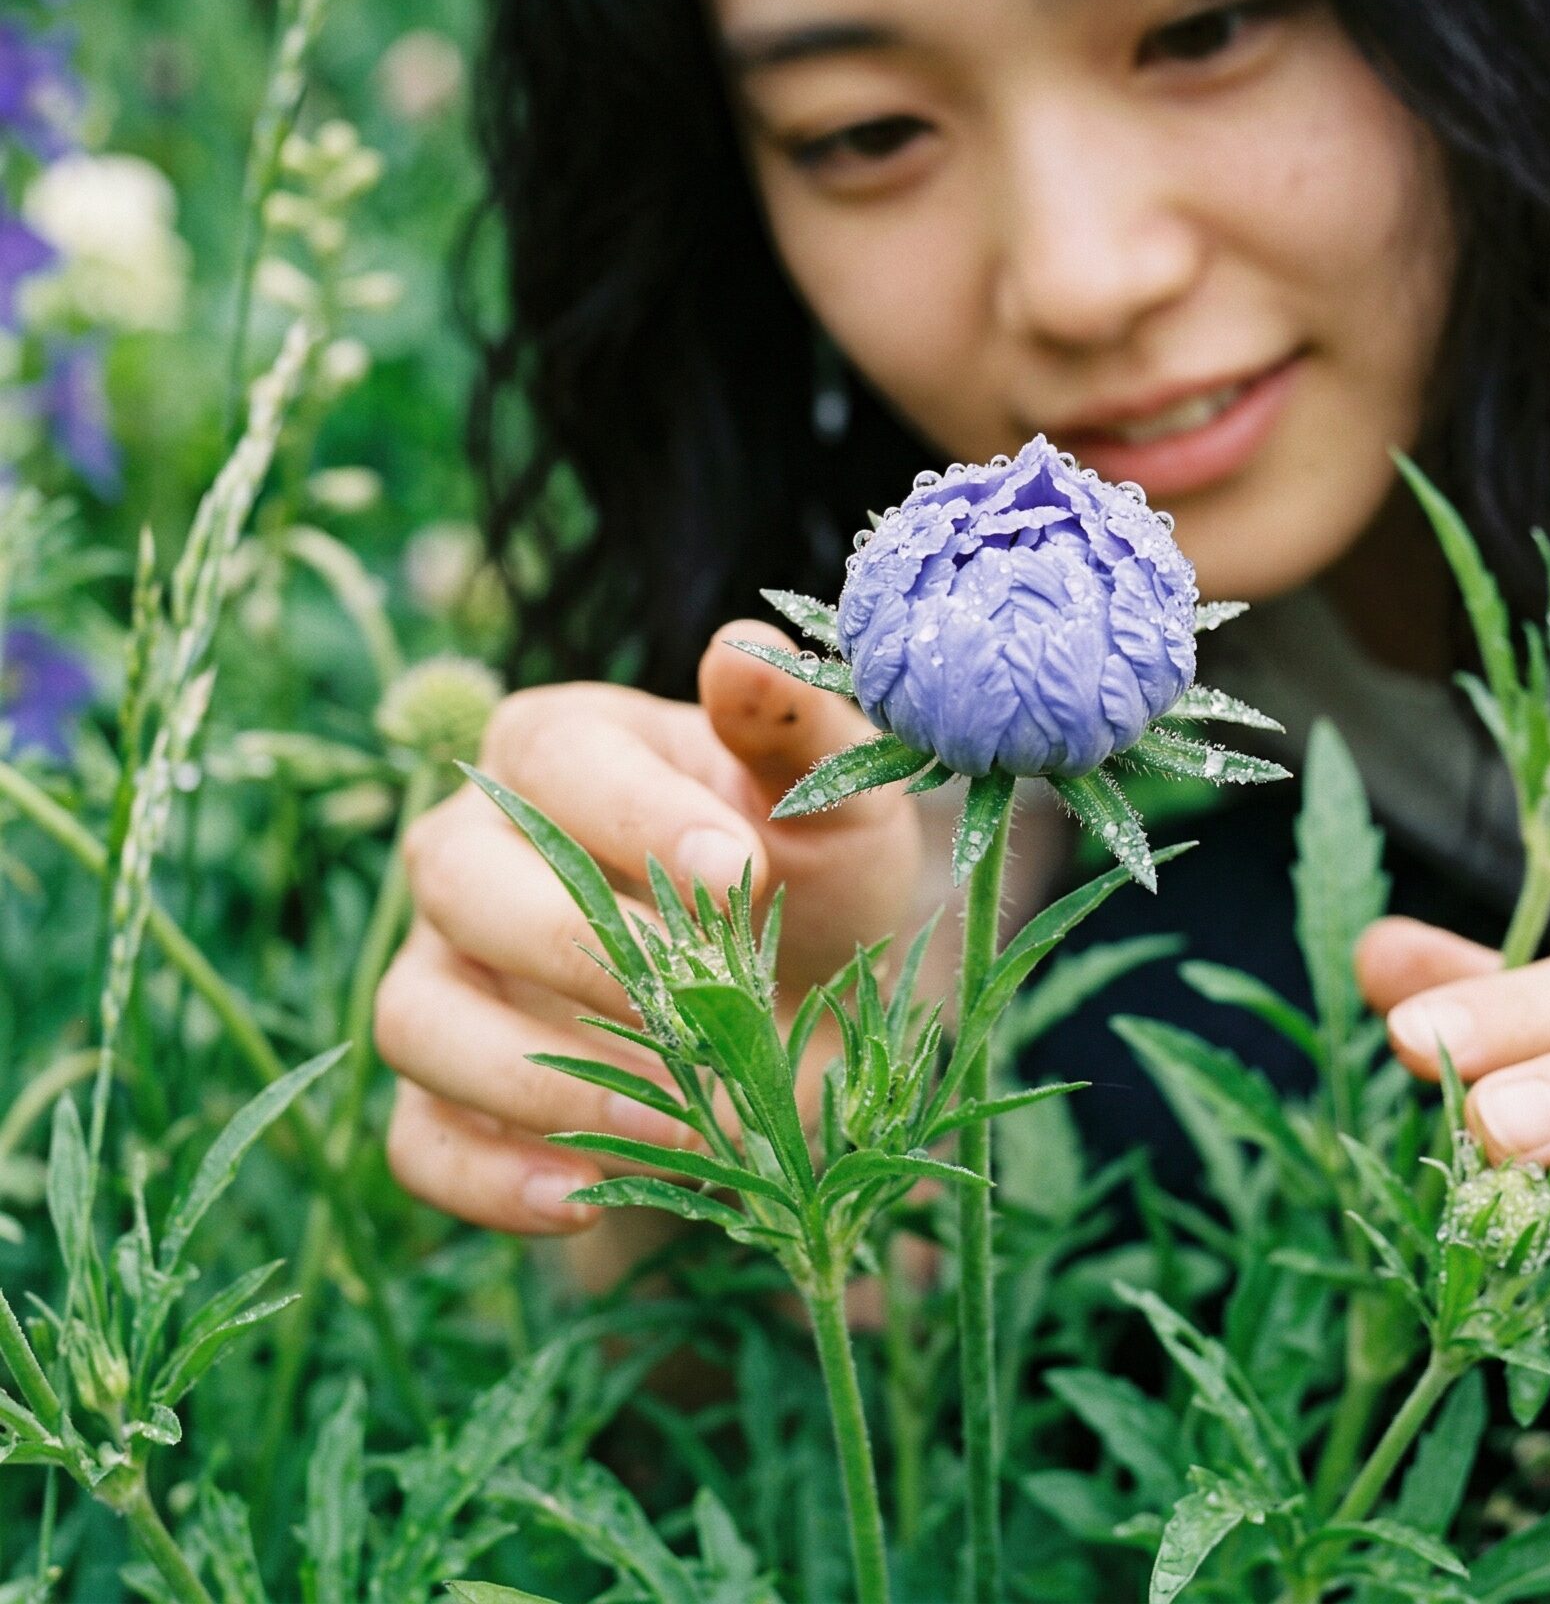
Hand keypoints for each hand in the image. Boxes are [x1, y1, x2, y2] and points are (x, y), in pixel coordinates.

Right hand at [375, 620, 921, 1236]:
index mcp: (565, 749)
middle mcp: (476, 850)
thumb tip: (738, 650)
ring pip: (415, 1013)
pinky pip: (420, 1142)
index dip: (634, 811)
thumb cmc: (819, 884)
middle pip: (455, 875)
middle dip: (575, 943)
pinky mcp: (446, 1098)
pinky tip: (590, 1191)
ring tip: (669, 1110)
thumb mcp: (840, 807)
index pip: (553, 753)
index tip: (741, 871)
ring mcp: (446, 976)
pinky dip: (492, 1177)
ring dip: (533, 1072)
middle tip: (698, 999)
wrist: (820, 1022)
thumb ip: (799, 727)